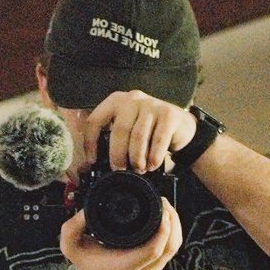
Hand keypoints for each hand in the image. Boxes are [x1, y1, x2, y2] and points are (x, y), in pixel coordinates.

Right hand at [59, 197, 182, 269]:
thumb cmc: (86, 265)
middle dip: (172, 222)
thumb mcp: (71, 247)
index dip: (163, 230)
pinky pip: (170, 250)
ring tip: (165, 208)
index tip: (161, 210)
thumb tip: (85, 212)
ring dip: (174, 227)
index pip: (154, 250)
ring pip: (173, 248)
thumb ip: (72, 228)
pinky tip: (165, 219)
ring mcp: (150, 269)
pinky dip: (172, 233)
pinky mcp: (154, 266)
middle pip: (170, 247)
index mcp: (125, 266)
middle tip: (163, 203)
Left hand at [82, 91, 196, 173]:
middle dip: (118, 155)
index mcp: (116, 101)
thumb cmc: (148, 131)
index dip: (91, 143)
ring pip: (138, 136)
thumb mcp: (127, 131)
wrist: (181, 127)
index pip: (95, 120)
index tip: (93, 161)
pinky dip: (154, 157)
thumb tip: (89, 165)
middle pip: (119, 130)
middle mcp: (133, 99)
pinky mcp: (169, 114)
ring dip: (137, 158)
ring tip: (138, 169)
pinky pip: (158, 140)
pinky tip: (152, 165)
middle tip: (119, 170)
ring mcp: (152, 105)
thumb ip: (110, 141)